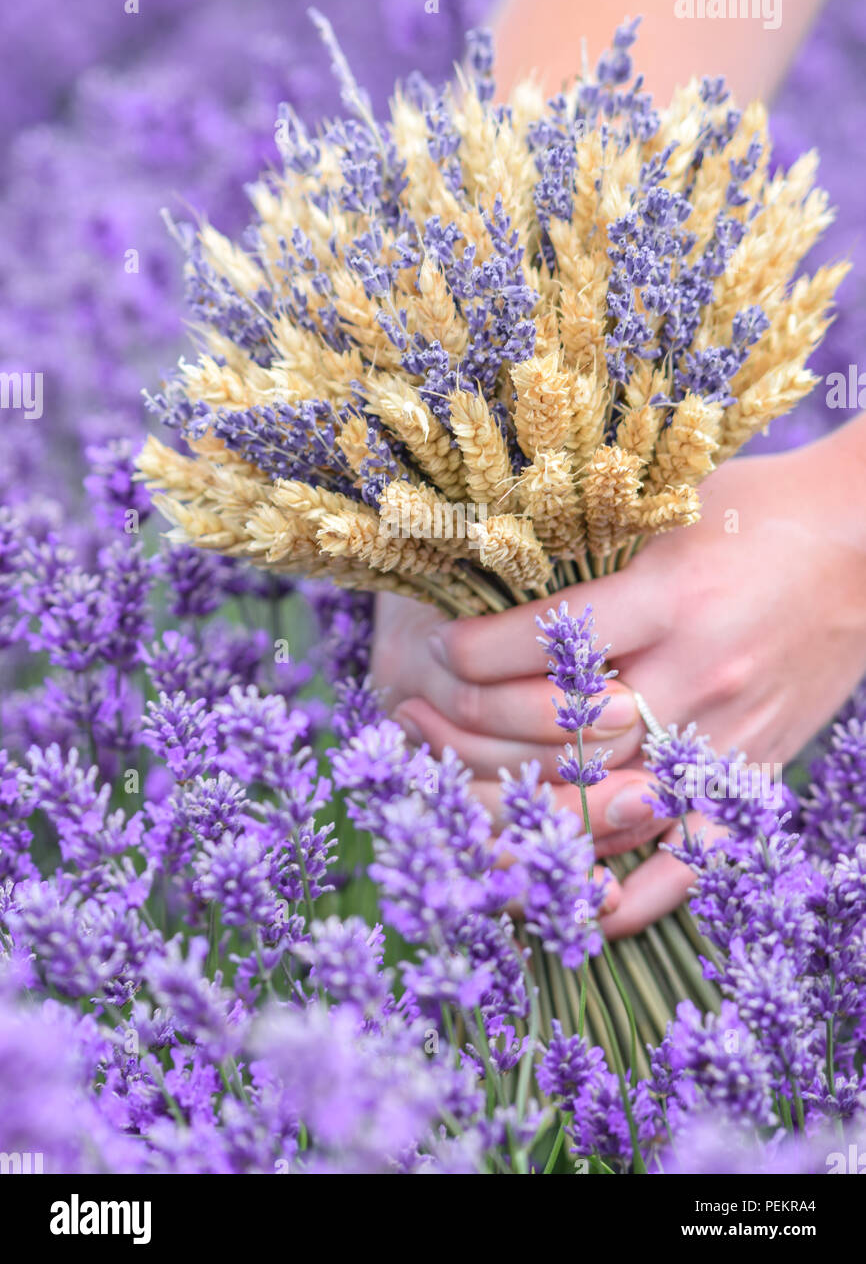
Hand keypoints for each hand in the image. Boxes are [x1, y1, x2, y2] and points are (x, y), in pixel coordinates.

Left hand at [370, 420, 865, 935]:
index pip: (547, 642)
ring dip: (525, 817)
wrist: (864, 545)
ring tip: (451, 806)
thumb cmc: (756, 512)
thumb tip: (485, 570)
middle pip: (565, 735)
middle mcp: (698, 674)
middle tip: (414, 721)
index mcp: (672, 596)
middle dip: (472, 734)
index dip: (475, 651)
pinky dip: (636, 893)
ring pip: (611, 806)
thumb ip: (589, 548)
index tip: (437, 646)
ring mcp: (728, 735)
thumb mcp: (667, 506)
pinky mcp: (754, 770)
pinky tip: (577, 905)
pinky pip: (693, 854)